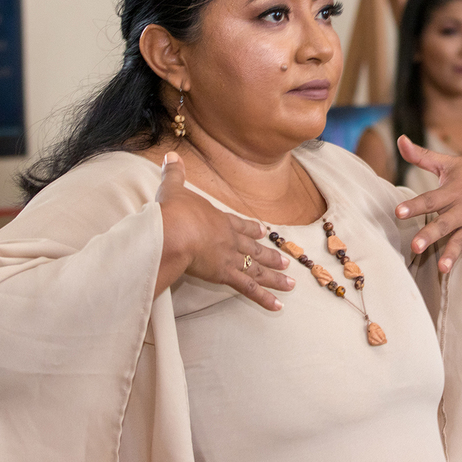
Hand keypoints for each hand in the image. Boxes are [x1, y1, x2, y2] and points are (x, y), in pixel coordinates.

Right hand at [156, 152, 293, 310]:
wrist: (173, 230)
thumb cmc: (172, 212)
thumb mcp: (172, 189)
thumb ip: (174, 174)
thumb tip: (171, 155)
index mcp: (218, 219)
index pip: (239, 225)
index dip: (252, 229)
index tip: (263, 232)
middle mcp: (229, 238)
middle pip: (254, 249)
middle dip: (270, 255)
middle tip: (286, 260)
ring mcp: (229, 257)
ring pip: (257, 269)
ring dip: (275, 277)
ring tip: (290, 283)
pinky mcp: (225, 274)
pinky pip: (249, 289)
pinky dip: (264, 298)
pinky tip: (278, 306)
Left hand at [393, 135, 461, 290]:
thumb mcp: (450, 163)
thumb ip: (422, 156)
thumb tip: (400, 139)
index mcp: (454, 191)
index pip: (431, 199)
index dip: (415, 205)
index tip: (399, 212)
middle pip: (445, 224)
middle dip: (430, 235)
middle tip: (415, 246)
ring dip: (452, 255)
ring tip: (442, 268)